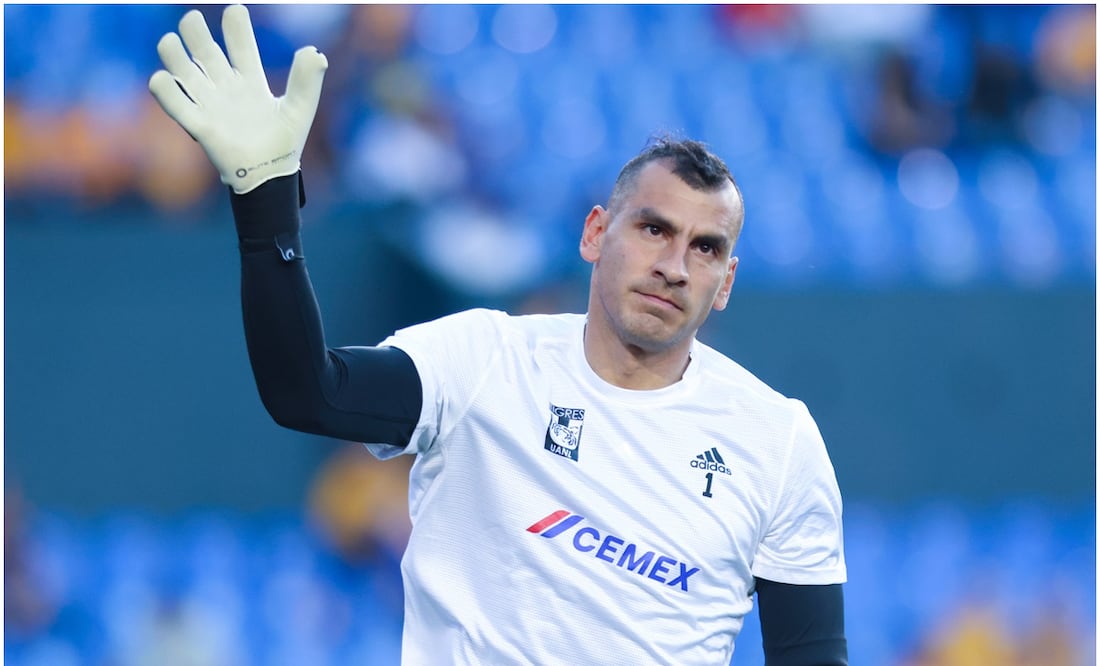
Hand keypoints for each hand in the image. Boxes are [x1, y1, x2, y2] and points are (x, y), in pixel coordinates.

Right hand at [148, 4, 326, 193]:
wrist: (271, 177)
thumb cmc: (284, 143)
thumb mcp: (300, 109)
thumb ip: (307, 81)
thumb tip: (315, 52)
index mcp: (251, 80)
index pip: (241, 46)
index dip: (236, 27)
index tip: (235, 11)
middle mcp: (227, 87)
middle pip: (206, 52)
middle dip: (195, 32)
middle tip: (193, 20)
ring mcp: (211, 104)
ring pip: (184, 72)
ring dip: (173, 55)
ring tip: (171, 43)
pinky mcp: (200, 125)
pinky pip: (176, 105)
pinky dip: (165, 91)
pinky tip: (162, 79)